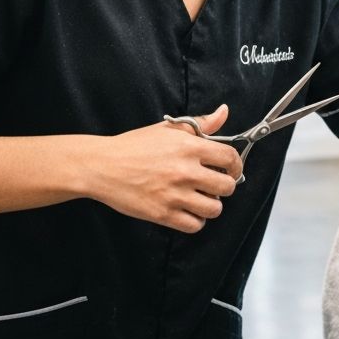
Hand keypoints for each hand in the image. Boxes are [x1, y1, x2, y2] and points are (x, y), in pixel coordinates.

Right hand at [85, 106, 242, 233]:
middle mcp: (185, 171)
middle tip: (213, 184)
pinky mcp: (163, 215)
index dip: (236, 165)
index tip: (231, 169)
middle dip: (224, 186)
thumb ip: (200, 123)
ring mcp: (175, 195)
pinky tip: (187, 211)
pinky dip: (195, 221)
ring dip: (211, 205)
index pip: (230, 157)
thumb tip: (223, 112)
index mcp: (189, 147)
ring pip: (214, 209)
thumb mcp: (168, 128)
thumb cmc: (133, 146)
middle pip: (227, 187)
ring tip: (200, 198)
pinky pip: (195, 225)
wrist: (103, 166)